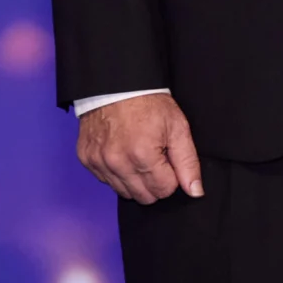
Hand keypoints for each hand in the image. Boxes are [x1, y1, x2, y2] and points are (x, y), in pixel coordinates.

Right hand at [77, 94, 203, 203]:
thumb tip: (195, 191)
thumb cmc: (148, 103)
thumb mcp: (177, 127)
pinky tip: (123, 154)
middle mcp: (118, 163)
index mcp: (143, 155)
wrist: (116, 85)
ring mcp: (99, 163)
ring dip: (135, 180)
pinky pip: (106, 181)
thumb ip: (188, 162)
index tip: (168, 158)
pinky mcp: (87, 160)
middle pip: (144, 197)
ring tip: (138, 155)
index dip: (171, 176)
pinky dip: (117, 173)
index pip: (164, 190)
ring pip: (124, 193)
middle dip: (155, 182)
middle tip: (155, 157)